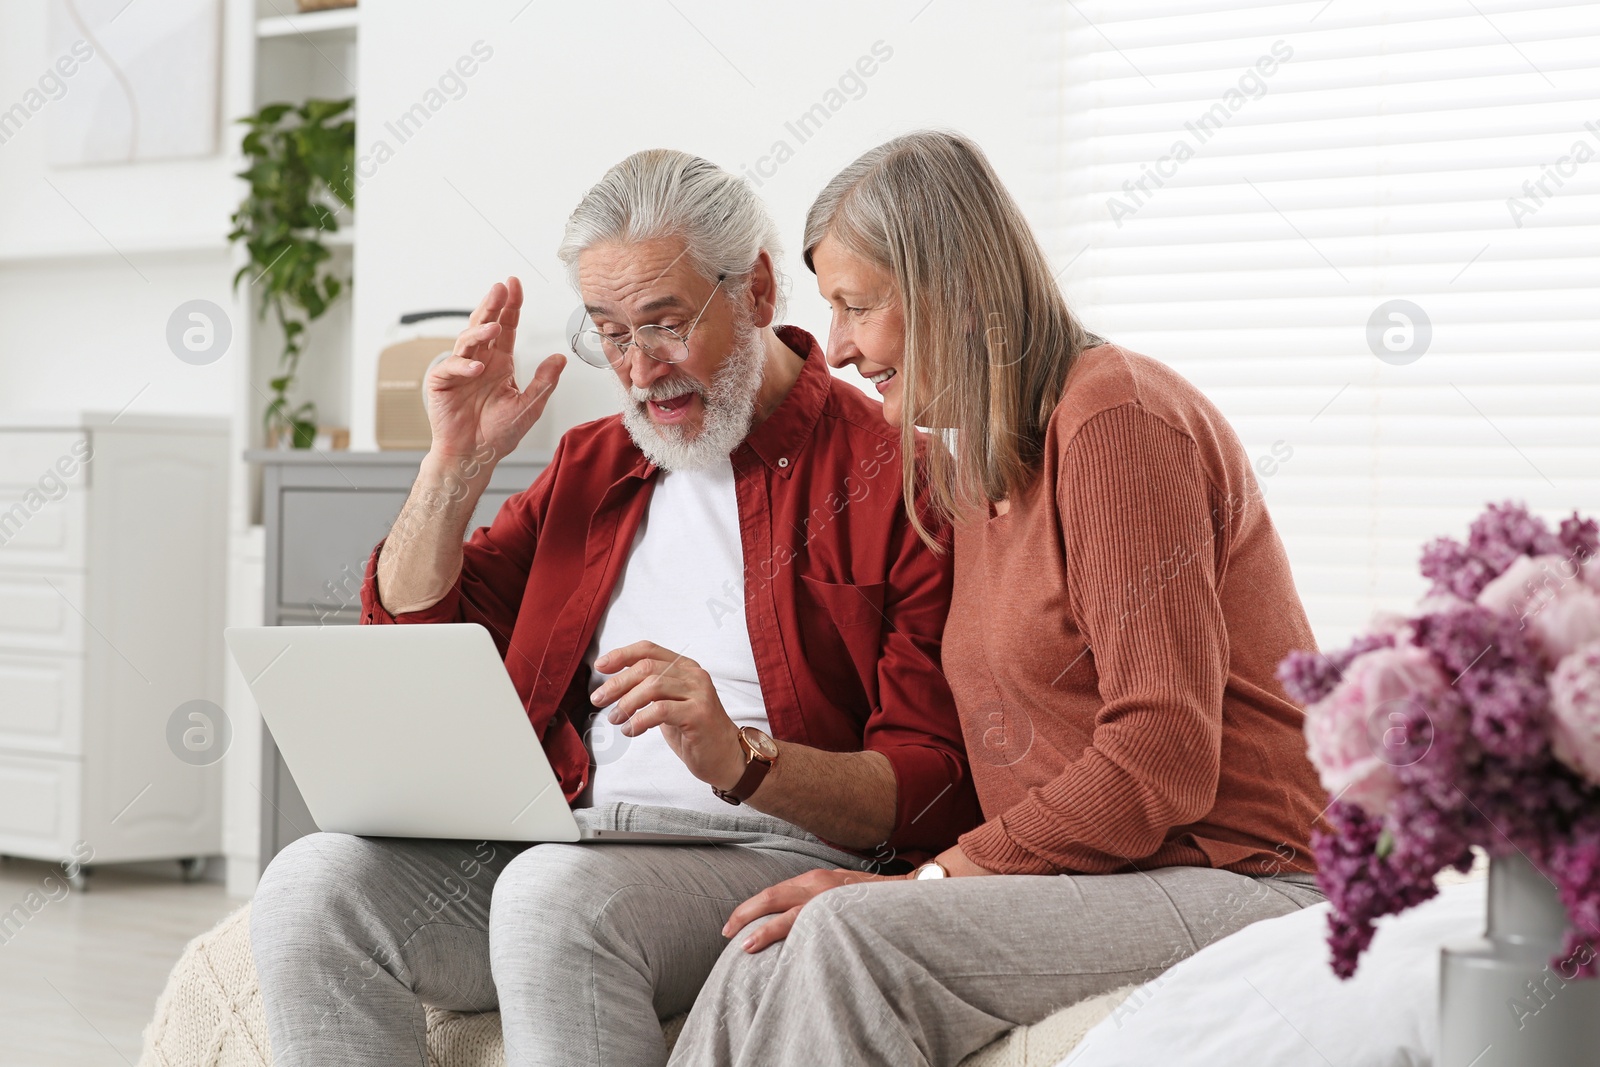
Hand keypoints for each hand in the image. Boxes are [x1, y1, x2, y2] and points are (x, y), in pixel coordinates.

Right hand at [424, 276, 564, 464]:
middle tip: (500, 288)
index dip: (510, 306)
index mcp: (500, 362)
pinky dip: (463, 365)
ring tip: (493, 326)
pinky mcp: (442, 383)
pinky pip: (451, 367)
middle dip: (492, 305)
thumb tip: (561, 358)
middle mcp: (480, 360)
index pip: (506, 327)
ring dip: (480, 331)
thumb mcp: (529, 406)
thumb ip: (544, 382)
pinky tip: (477, 367)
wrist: (474, 456)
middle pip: (485, 325)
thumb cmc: (498, 433)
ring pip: (467, 340)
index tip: (515, 285)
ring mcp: (459, 369)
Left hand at [591, 641, 746, 789]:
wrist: (726, 757)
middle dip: (617, 683)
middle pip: (646, 667)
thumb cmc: (694, 732)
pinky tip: (631, 730)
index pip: (649, 649)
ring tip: (616, 720)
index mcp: (685, 667)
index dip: (621, 655)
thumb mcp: (669, 704)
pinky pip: (661, 710)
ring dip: (626, 703)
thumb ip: (650, 690)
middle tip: (599, 699)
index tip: (600, 666)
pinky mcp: (699, 713)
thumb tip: (614, 685)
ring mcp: (699, 693)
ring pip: (652, 686)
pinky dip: (639, 720)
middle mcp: (694, 675)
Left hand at [722, 868, 896, 951]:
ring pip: (790, 911)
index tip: (734, 926)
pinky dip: (794, 934)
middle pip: (773, 896)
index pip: (775, 893)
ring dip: (765, 928)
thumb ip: (817, 904)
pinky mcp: (844, 909)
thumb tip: (793, 925)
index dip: (752, 908)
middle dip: (746, 914)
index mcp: (816, 879)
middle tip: (726, 933)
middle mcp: (819, 883)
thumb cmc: (874, 898)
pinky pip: (814, 923)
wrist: (912, 892)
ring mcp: (831, 896)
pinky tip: (783, 948)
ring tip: (746, 944)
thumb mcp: (839, 894)